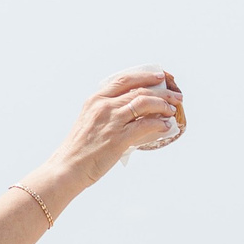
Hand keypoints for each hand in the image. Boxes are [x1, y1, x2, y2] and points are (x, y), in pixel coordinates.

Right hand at [48, 68, 181, 188]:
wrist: (67, 167)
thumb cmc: (79, 148)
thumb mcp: (89, 121)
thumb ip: (107, 113)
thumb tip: (134, 114)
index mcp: (95, 99)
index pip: (124, 79)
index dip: (146, 76)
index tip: (160, 77)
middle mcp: (104, 106)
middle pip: (140, 90)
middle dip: (163, 91)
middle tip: (176, 96)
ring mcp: (111, 121)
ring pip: (145, 103)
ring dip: (164, 104)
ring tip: (173, 109)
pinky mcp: (118, 138)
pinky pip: (146, 125)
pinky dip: (160, 123)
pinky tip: (166, 126)